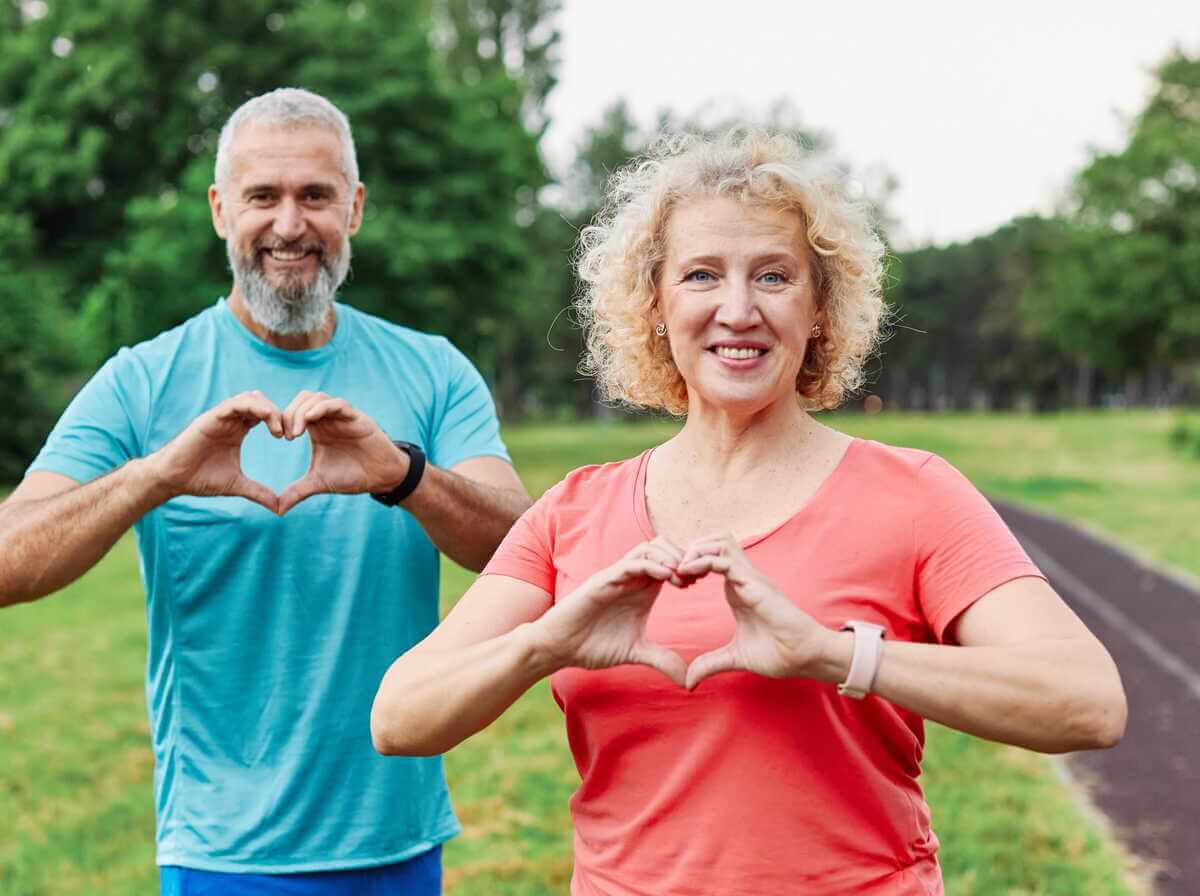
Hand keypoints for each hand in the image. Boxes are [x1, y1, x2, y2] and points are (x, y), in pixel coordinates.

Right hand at [148, 391, 282, 512]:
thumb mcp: (237, 485)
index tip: (292, 438)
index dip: (281, 422)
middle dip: (280, 414)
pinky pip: (235, 404)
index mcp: (238, 430)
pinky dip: (255, 408)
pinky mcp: (210, 418)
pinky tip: (267, 423)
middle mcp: (230, 420)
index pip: (265, 415)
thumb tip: (279, 508)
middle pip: (261, 402)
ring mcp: (220, 417)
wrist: (172, 479)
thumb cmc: (200, 479)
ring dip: (270, 409)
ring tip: (279, 430)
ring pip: (251, 398)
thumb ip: (258, 492)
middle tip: (290, 434)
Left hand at [276, 392, 407, 514]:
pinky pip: (337, 404)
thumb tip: (278, 510)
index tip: (280, 437)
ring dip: (302, 410)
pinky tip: (310, 420)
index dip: (283, 419)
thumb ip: (297, 492)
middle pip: (303, 399)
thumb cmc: (352, 476)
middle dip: (290, 413)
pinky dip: (321, 408)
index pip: (294, 411)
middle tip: (287, 435)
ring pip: (318, 398)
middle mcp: (328, 419)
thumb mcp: (319, 483)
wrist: (381, 478)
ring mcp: (342, 416)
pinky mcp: (356, 418)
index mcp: (318, 429)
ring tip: (296, 431)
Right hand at [529, 538, 690, 684]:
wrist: (559, 647)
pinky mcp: (604, 580)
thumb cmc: (592, 645)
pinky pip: (631, 563)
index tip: (703, 582)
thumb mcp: (635, 653)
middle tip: (698, 576)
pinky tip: (666, 577)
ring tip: (684, 577)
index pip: (672, 563)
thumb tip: (687, 680)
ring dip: (670, 557)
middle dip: (685, 557)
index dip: (690, 568)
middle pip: (665, 547)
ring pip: (649, 548)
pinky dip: (651, 565)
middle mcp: (632, 578)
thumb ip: (661, 659)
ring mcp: (618, 577)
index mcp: (643, 589)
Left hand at [678, 534, 831, 689]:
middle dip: (689, 550)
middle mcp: (742, 578)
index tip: (674, 582)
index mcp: (736, 589)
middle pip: (713, 541)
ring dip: (695, 550)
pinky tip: (687, 574)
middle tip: (674, 572)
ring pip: (719, 541)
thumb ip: (710, 664)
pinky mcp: (754, 583)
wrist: (805, 657)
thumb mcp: (734, 658)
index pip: (710, 558)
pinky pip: (725, 559)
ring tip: (680, 570)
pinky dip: (702, 560)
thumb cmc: (779, 653)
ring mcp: (749, 578)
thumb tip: (688, 681)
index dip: (689, 564)